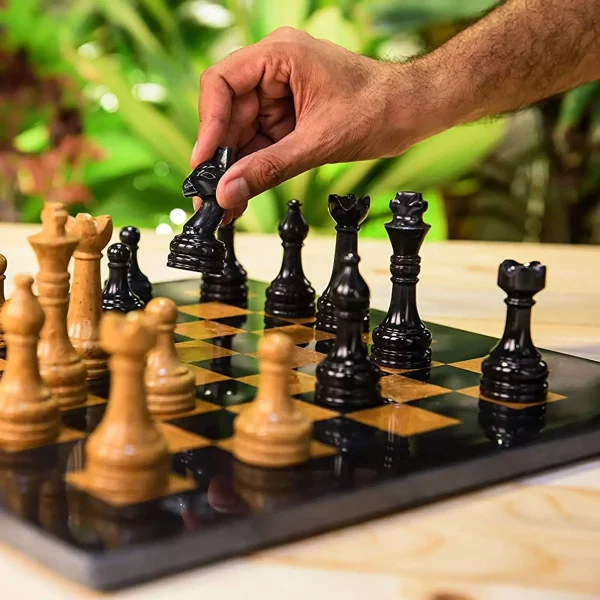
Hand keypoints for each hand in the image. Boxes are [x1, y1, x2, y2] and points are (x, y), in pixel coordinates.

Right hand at [191, 27, 419, 217]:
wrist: (412, 112)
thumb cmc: (378, 108)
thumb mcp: (318, 143)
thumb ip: (270, 168)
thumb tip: (228, 192)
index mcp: (279, 56)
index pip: (221, 83)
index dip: (207, 125)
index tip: (203, 164)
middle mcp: (274, 72)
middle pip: (228, 115)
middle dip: (220, 158)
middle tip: (209, 197)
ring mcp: (280, 96)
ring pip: (242, 134)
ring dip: (234, 170)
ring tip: (225, 206)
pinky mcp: (289, 118)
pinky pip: (260, 144)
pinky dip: (253, 170)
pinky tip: (242, 196)